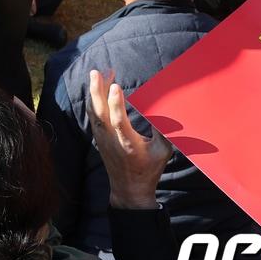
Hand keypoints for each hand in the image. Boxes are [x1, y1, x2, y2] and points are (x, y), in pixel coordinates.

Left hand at [87, 70, 171, 209]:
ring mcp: (102, 138)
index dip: (116, 103)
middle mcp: (111, 139)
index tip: (115, 85)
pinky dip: (93, 100)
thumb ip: (165, 133)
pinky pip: (92, 115)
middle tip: (98, 71)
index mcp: (128, 143)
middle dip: (97, 90)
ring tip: (99, 74)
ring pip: (94, 111)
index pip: (118, 121)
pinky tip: (97, 89)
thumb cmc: (149, 169)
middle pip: (100, 112)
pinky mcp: (98, 137)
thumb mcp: (163, 153)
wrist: (129, 188)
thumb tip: (168, 111)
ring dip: (95, 92)